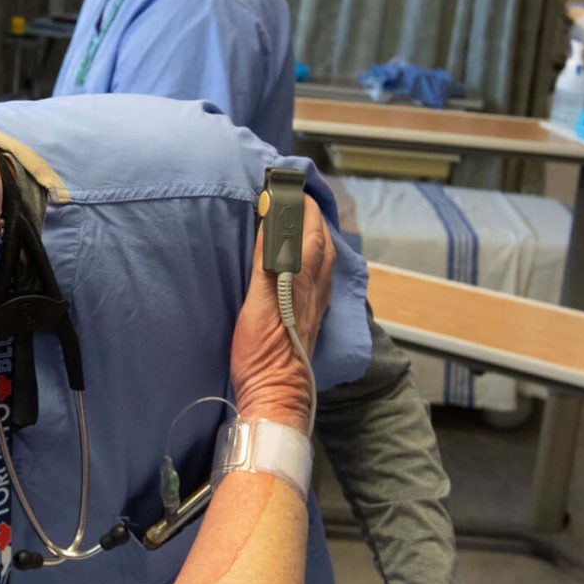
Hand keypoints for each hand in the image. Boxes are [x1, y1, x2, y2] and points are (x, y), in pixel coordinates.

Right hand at [232, 195, 333, 427]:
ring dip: (314, 235)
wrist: (277, 397)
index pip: (307, 230)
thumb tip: (275, 219)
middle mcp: (315, 289)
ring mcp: (316, 305)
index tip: (287, 186)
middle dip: (311, 216)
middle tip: (295, 198)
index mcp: (302, 280)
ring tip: (300, 223)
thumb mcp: (259, 302)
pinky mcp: (310, 319)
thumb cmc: (264, 354)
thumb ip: (269, 260)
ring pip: (324, 260)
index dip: (299, 206)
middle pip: (320, 242)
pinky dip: (313, 258)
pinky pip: (319, 277)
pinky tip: (303, 264)